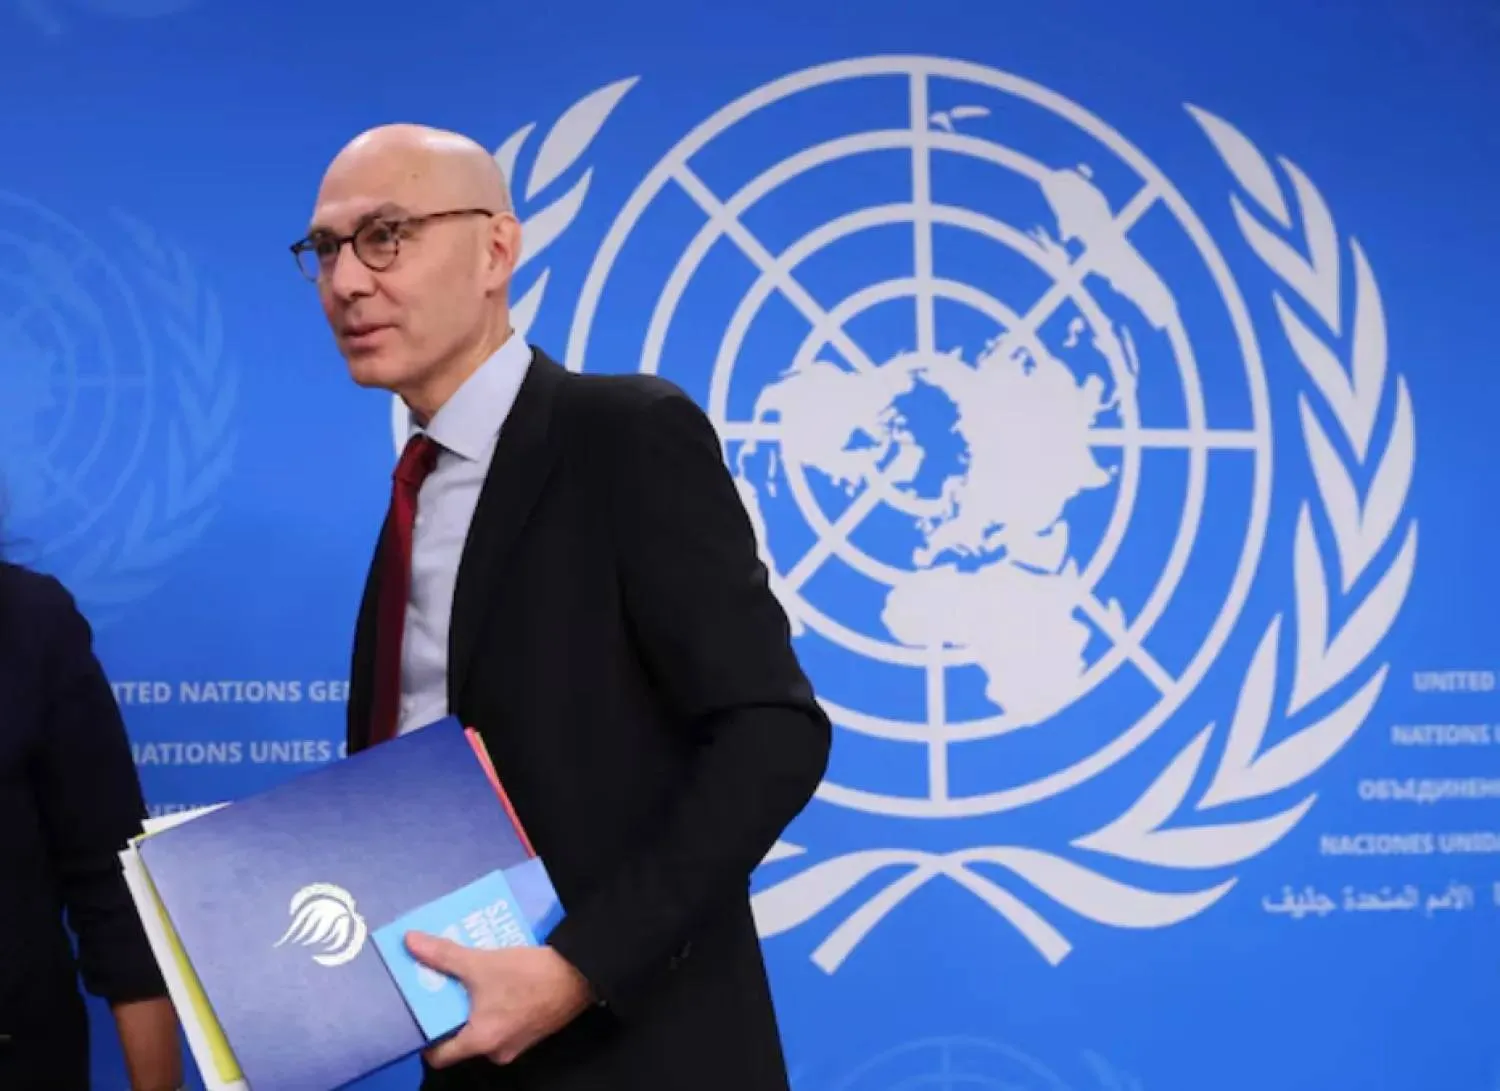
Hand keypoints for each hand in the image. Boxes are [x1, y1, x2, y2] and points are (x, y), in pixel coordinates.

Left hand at [404, 932, 593, 1066]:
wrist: (581, 974)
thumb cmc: (528, 975)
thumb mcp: (481, 962)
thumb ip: (444, 954)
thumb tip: (409, 941)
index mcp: (480, 1042)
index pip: (439, 1056)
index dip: (425, 1037)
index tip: (421, 1012)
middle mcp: (497, 1051)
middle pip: (462, 1039)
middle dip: (452, 1014)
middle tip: (444, 987)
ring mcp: (518, 1043)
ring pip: (484, 1028)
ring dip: (475, 1007)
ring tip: (470, 979)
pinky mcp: (534, 1030)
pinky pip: (504, 1022)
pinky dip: (496, 1006)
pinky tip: (497, 982)